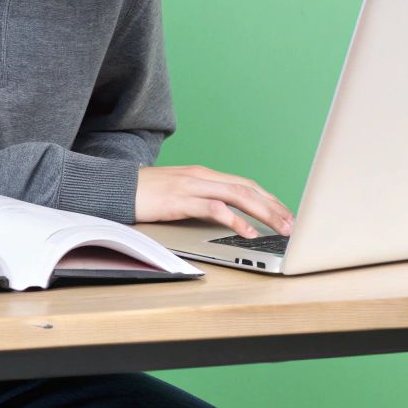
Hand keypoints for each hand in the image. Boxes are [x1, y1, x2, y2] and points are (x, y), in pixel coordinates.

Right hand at [135, 165, 295, 237]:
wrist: (114, 188)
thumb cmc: (143, 194)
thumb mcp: (178, 194)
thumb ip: (200, 201)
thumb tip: (223, 217)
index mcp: (203, 175)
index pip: (245, 185)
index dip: (269, 199)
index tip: (286, 214)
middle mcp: (201, 177)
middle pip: (248, 189)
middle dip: (274, 207)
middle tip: (293, 224)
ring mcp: (191, 186)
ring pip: (238, 196)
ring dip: (264, 213)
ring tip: (280, 228)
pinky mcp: (180, 199)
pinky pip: (214, 209)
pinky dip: (234, 220)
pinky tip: (247, 232)